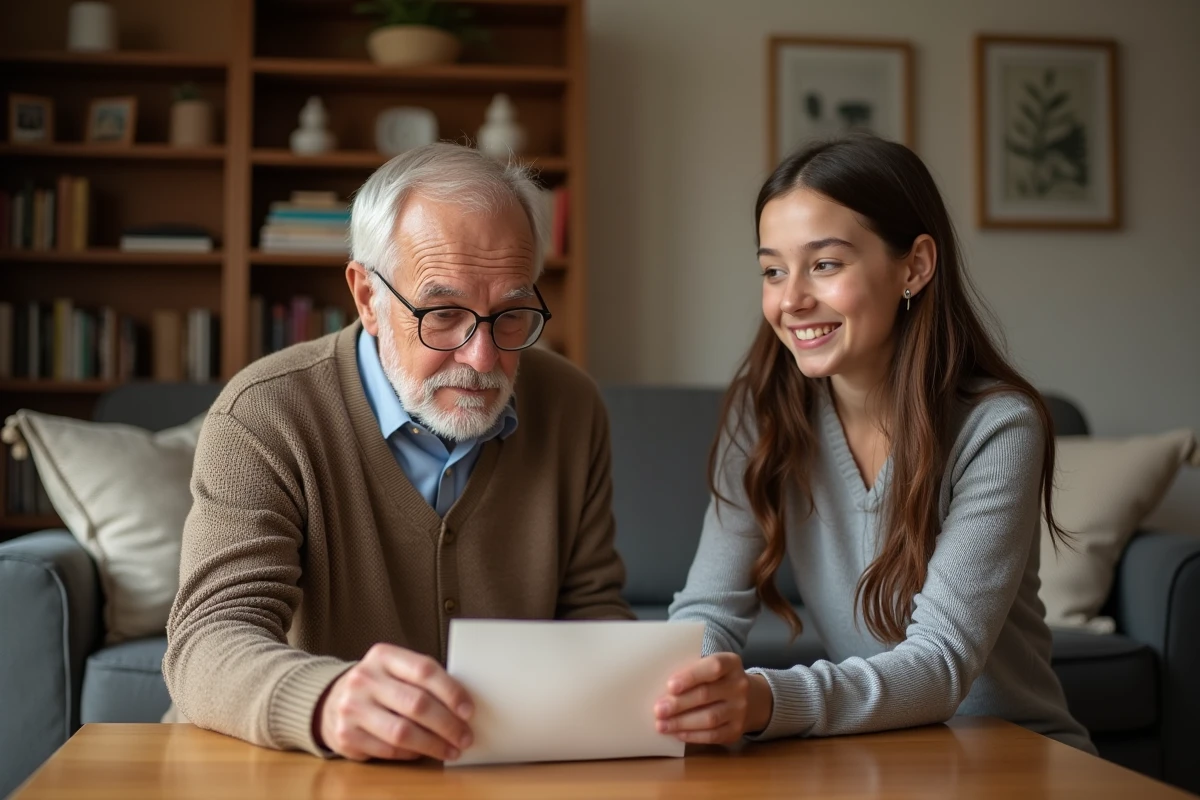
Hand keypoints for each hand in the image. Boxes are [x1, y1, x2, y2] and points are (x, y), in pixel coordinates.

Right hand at [314, 643, 473, 761]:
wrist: (333, 700)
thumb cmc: (380, 685)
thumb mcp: (396, 670)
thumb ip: (423, 680)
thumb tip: (463, 705)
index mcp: (383, 655)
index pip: (424, 670)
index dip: (451, 691)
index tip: (468, 710)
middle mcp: (364, 678)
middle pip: (416, 703)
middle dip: (447, 724)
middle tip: (465, 737)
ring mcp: (352, 707)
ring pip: (403, 732)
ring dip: (433, 745)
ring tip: (451, 750)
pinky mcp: (346, 735)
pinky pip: (389, 749)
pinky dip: (412, 753)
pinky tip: (424, 752)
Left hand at [653, 652, 772, 743]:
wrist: (751, 699)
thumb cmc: (718, 679)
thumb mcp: (710, 667)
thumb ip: (692, 671)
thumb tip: (661, 687)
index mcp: (731, 663)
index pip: (713, 667)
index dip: (691, 676)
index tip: (670, 686)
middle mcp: (739, 686)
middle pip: (706, 694)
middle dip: (679, 703)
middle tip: (658, 709)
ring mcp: (740, 710)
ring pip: (709, 718)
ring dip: (682, 722)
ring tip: (661, 725)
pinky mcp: (736, 730)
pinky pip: (713, 735)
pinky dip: (692, 736)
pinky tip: (677, 734)